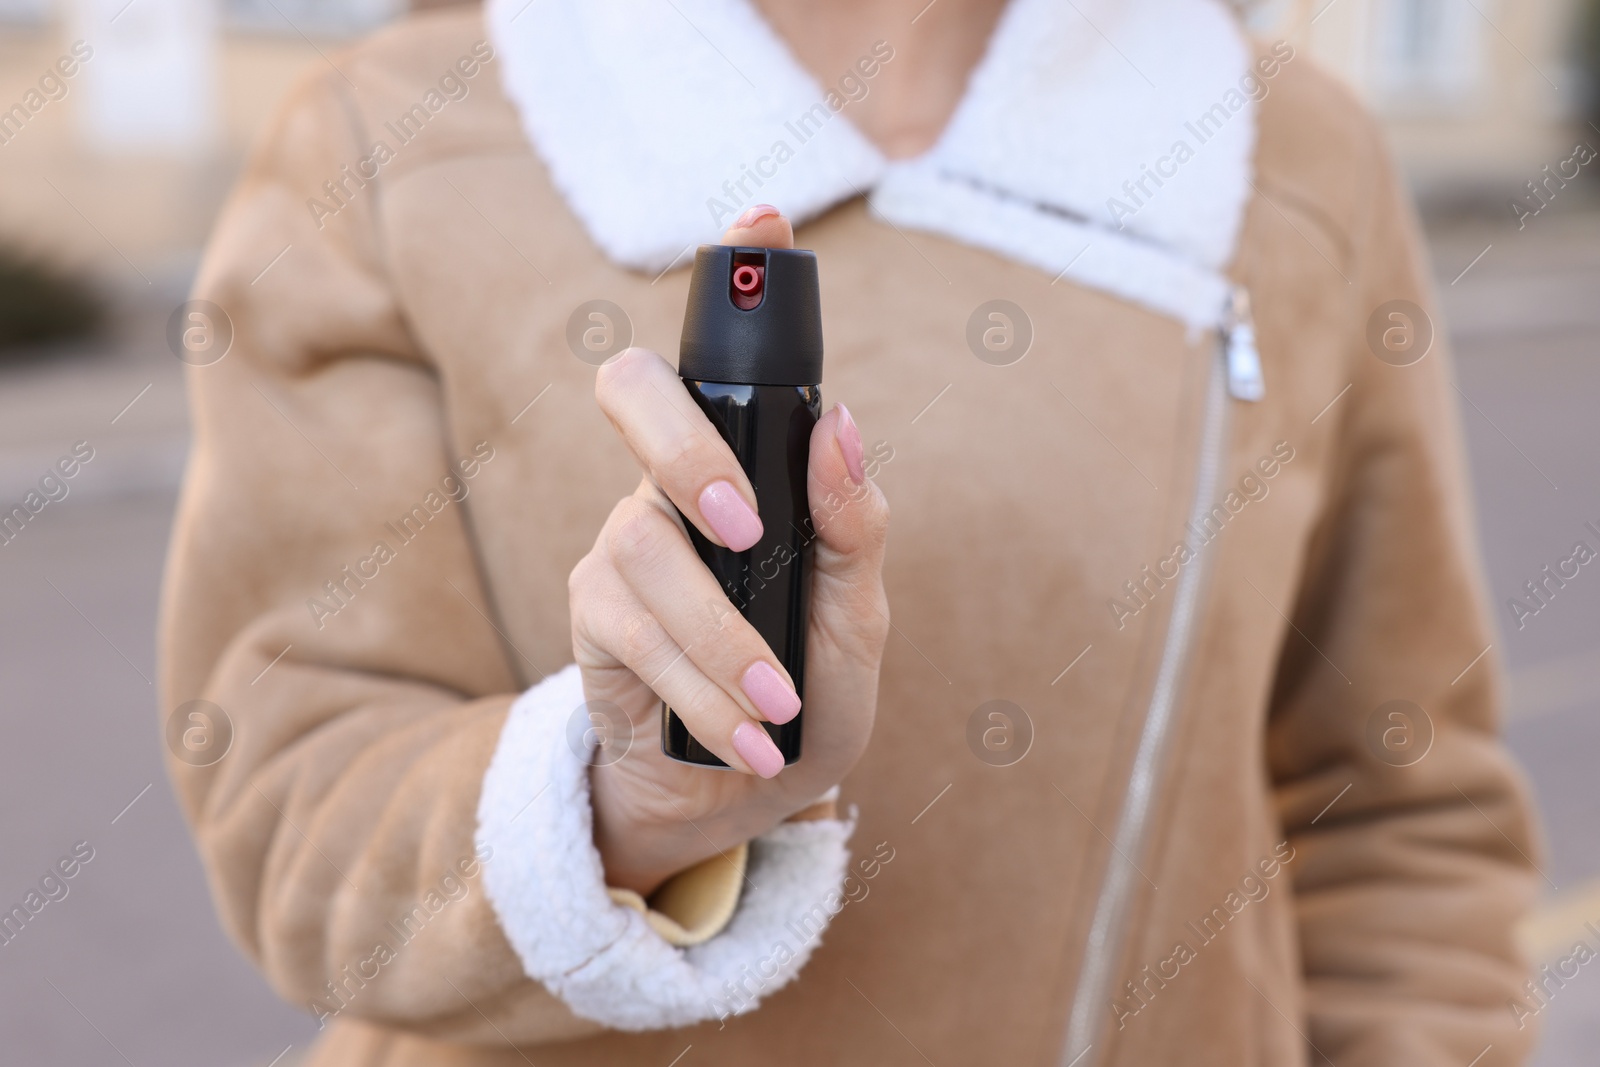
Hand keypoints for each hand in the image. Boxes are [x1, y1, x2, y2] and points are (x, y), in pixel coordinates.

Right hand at [569, 207, 890, 895]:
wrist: (737, 787)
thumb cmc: (805, 687)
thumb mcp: (858, 619)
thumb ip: (855, 529)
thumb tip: (838, 431)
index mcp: (745, 463)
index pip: (725, 352)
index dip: (735, 271)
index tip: (764, 218)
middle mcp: (672, 482)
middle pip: (632, 390)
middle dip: (681, 446)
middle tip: (746, 524)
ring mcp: (623, 543)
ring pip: (644, 548)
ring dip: (721, 637)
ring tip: (778, 705)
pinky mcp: (593, 617)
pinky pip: (630, 631)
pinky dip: (697, 686)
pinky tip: (745, 735)